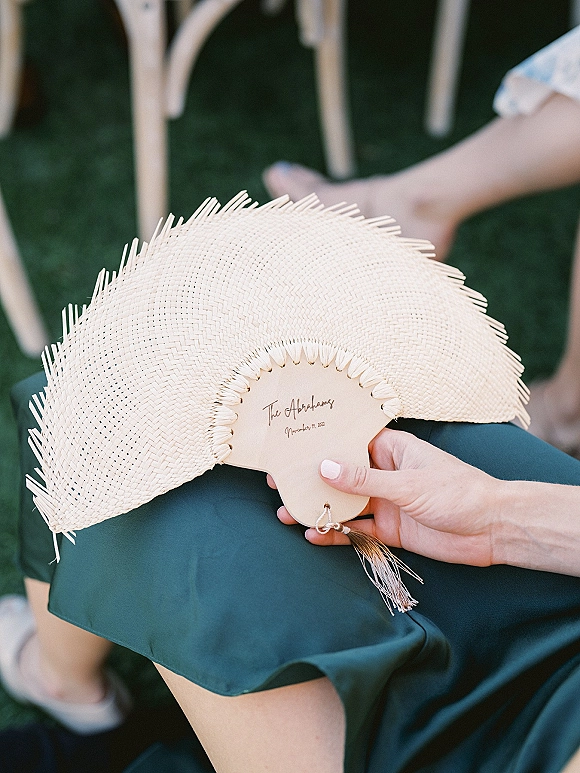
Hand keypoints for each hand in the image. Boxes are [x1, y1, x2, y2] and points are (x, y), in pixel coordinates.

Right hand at [273, 428, 506, 565]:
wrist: (493, 530)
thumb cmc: (458, 492)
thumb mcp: (408, 484)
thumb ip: (365, 480)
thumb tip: (325, 468)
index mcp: (392, 450)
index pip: (350, 442)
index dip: (321, 443)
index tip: (292, 444)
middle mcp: (385, 474)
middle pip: (341, 475)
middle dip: (312, 479)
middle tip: (279, 481)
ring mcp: (386, 502)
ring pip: (345, 504)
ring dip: (319, 508)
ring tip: (288, 512)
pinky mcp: (391, 530)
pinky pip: (357, 531)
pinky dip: (337, 533)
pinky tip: (314, 534)